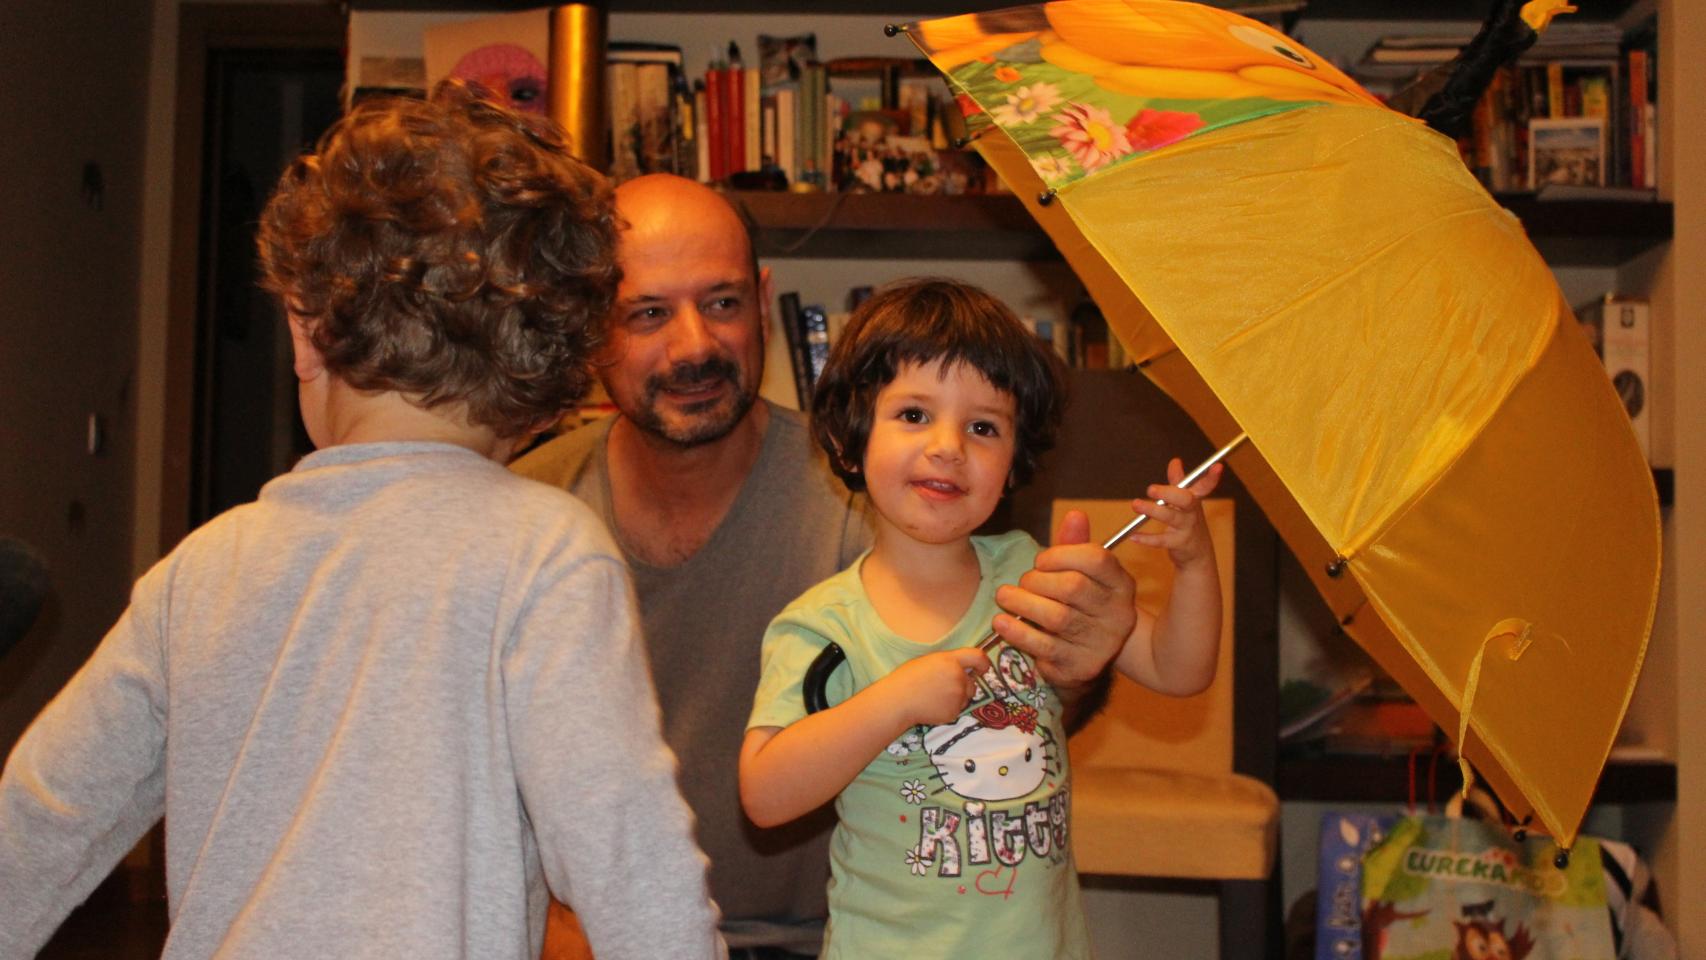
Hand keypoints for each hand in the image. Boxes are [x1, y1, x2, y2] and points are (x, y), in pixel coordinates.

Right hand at [879, 648, 989, 726]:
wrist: (898, 700)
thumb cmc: (907, 678)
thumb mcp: (928, 661)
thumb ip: (948, 663)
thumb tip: (961, 667)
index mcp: (950, 661)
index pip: (977, 657)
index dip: (983, 663)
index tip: (982, 668)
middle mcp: (958, 677)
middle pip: (972, 683)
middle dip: (964, 686)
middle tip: (944, 687)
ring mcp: (957, 696)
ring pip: (965, 698)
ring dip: (957, 698)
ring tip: (935, 697)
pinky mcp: (954, 712)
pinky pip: (957, 710)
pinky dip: (949, 709)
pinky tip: (933, 706)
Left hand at [990, 511, 1136, 690]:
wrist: (1088, 656)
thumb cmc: (1080, 605)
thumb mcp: (1082, 574)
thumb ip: (1076, 546)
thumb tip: (1075, 514)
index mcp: (1121, 584)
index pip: (1096, 559)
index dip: (1060, 555)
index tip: (1040, 561)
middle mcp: (1119, 614)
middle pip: (1073, 587)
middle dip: (1037, 581)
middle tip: (1023, 583)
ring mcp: (1102, 643)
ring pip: (1057, 617)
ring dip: (1022, 604)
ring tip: (1005, 597)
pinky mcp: (1081, 666)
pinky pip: (1045, 646)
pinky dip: (1018, 632)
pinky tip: (1002, 622)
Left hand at [1126, 458, 1221, 569]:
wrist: (1197, 554)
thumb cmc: (1189, 522)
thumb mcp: (1186, 502)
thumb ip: (1179, 482)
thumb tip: (1175, 461)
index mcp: (1194, 500)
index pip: (1204, 486)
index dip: (1211, 477)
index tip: (1217, 466)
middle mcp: (1193, 513)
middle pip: (1185, 500)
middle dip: (1169, 492)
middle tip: (1151, 489)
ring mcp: (1187, 529)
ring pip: (1171, 517)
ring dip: (1153, 510)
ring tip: (1136, 504)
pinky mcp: (1179, 544)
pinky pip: (1161, 540)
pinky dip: (1146, 539)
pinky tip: (1133, 536)